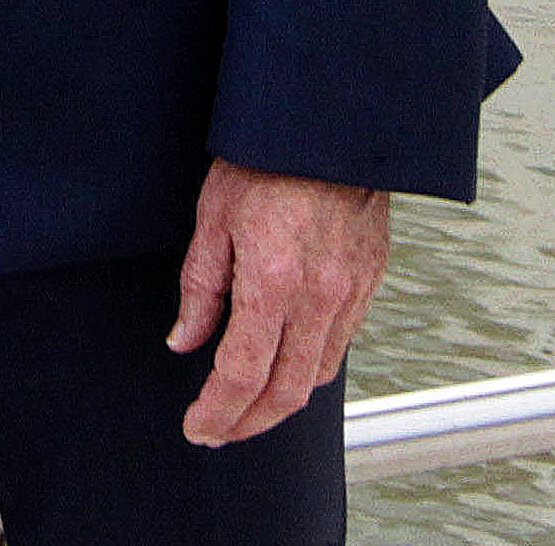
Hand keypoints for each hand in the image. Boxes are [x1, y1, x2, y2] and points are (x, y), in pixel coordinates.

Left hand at [166, 158, 391, 446]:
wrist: (330, 123)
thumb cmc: (264, 160)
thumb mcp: (213, 218)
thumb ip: (200, 288)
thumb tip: (184, 340)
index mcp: (274, 283)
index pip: (243, 375)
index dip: (217, 412)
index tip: (198, 428)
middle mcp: (320, 298)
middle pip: (286, 393)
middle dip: (249, 423)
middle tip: (220, 430)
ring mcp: (352, 292)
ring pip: (318, 374)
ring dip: (282, 400)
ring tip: (249, 404)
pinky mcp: (370, 280)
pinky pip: (341, 341)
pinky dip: (310, 364)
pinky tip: (286, 359)